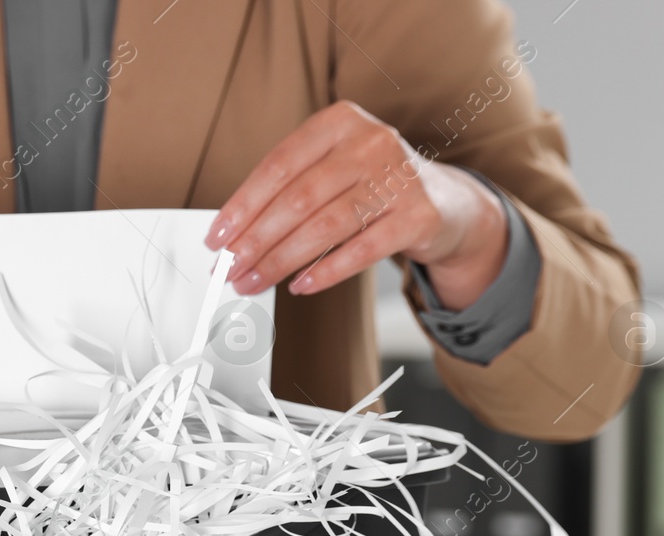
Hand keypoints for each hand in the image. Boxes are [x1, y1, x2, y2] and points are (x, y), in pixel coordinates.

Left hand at [206, 101, 508, 309]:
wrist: (446, 203)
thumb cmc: (374, 186)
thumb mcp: (335, 169)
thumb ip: (290, 191)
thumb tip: (235, 236)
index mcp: (340, 122)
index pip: (278, 166)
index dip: (242, 206)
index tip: (217, 238)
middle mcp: (372, 142)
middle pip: (298, 199)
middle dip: (256, 241)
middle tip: (229, 269)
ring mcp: (399, 178)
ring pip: (325, 226)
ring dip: (281, 261)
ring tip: (254, 282)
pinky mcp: (418, 216)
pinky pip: (362, 251)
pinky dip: (326, 272)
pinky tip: (300, 285)